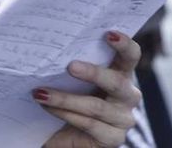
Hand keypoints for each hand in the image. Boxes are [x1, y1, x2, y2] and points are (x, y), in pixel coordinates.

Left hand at [35, 31, 142, 147]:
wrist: (63, 131)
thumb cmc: (68, 94)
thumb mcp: (71, 77)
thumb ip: (70, 62)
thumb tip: (47, 42)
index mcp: (120, 73)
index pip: (130, 56)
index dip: (125, 45)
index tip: (109, 33)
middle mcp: (127, 95)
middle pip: (118, 82)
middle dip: (94, 73)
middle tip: (70, 66)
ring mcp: (123, 118)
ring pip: (97, 106)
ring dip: (65, 99)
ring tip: (41, 92)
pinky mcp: (113, 138)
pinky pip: (89, 124)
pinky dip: (65, 113)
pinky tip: (47, 107)